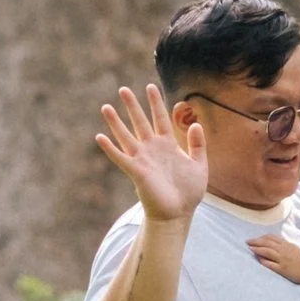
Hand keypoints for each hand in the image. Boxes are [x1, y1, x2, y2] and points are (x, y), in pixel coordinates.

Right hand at [94, 82, 208, 225]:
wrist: (178, 214)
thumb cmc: (189, 192)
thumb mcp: (199, 165)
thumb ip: (198, 145)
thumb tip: (196, 124)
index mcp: (168, 145)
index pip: (160, 118)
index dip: (155, 103)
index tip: (150, 86)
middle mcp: (152, 149)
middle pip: (140, 122)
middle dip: (132, 106)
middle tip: (122, 89)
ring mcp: (143, 159)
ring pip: (126, 136)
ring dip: (116, 122)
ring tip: (106, 107)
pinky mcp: (136, 172)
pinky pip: (121, 157)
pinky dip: (110, 148)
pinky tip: (99, 137)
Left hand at [248, 233, 299, 282]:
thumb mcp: (293, 247)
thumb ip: (283, 244)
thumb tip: (272, 242)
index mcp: (286, 244)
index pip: (271, 238)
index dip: (261, 237)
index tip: (254, 239)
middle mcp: (284, 250)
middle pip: (267, 243)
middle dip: (256, 242)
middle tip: (247, 241)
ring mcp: (283, 260)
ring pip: (268, 252)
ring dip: (258, 249)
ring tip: (250, 248)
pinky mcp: (283, 269)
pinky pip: (272, 265)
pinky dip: (265, 261)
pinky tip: (258, 259)